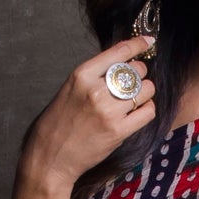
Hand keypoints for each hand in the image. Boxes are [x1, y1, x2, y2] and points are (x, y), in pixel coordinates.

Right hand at [17, 36, 157, 193]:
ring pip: (145, 91)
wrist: (51, 157)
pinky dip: (147, 110)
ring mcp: (109, 111)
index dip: (137, 45)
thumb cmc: (58, 123)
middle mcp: (96, 90)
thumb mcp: (70, 89)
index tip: (148, 42)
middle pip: (135, 72)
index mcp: (82, 75)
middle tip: (134, 83)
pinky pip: (147, 112)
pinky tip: (138, 112)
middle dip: (139, 75)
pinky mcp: (118, 131)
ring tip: (135, 100)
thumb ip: (94, 76)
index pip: (118, 52)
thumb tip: (123, 65)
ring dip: (145, 93)